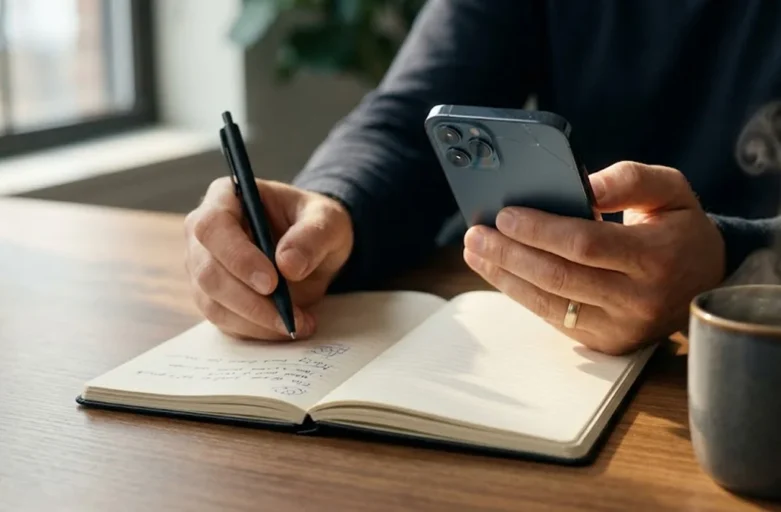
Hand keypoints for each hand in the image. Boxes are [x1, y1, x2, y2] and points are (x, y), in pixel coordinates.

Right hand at [184, 177, 352, 339]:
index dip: (238, 257)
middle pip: (207, 272)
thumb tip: (288, 265)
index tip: (271, 282)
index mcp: (225, 197)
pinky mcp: (213, 297)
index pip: (212, 226)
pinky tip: (287, 327)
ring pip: (212, 303)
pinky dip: (256, 330)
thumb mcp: (327, 221)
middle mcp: (204, 232)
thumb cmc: (314, 224)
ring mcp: (203, 267)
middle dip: (248, 300)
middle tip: (289, 316)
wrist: (313, 247)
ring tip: (298, 324)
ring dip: (255, 321)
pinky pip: (224, 321)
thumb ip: (312, 236)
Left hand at [462, 161, 725, 354]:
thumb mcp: (670, 190)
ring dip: (504, 277)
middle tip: (475, 234)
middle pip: (559, 277)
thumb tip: (582, 184)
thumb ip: (629, 180)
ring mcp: (621, 327)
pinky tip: (499, 272)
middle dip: (509, 254)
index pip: (586, 244)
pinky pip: (553, 318)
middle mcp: (639, 299)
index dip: (540, 230)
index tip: (505, 214)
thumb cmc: (679, 227)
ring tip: (476, 252)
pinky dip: (520, 293)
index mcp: (657, 257)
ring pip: (549, 303)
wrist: (704, 281)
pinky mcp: (605, 342)